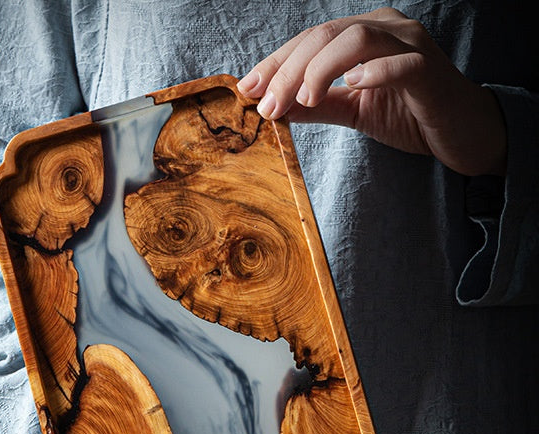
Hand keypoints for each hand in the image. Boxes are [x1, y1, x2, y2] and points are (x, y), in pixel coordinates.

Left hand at [237, 6, 505, 175]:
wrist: (460, 131)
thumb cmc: (407, 114)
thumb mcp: (352, 111)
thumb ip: (316, 106)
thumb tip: (272, 108)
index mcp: (363, 34)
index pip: (309, 40)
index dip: (275, 63)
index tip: (246, 90)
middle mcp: (386, 28)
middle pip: (325, 36)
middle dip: (288, 71)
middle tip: (266, 105)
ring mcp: (410, 45)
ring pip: (357, 40)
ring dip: (320, 70)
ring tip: (302, 100)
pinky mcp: (429, 71)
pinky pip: (400, 63)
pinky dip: (374, 72)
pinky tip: (352, 87)